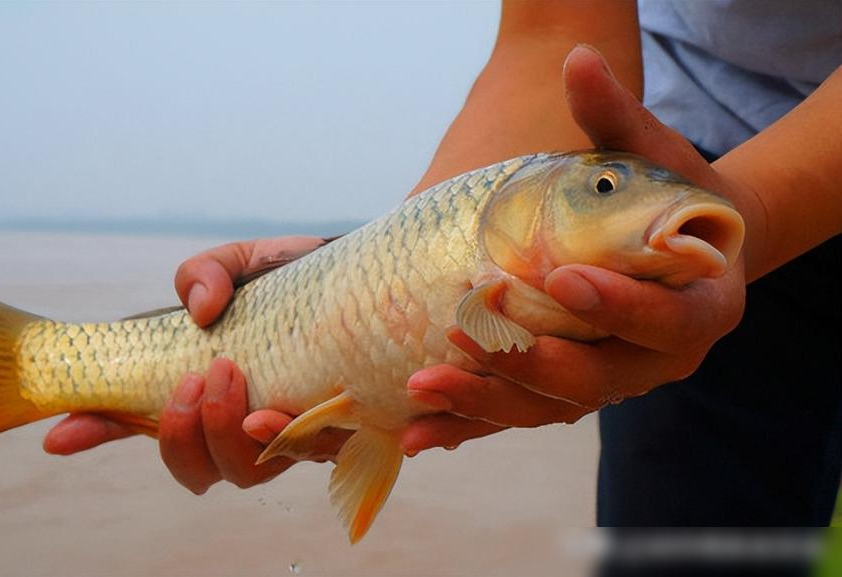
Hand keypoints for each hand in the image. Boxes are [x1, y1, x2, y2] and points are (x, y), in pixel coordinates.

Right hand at [43, 236, 345, 492]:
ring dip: (225, 433)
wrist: (375, 278)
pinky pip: (306, 456)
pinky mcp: (336, 430)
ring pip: (243, 471)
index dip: (98, 433)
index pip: (140, 422)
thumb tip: (200, 310)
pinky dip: (283, 438)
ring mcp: (285, 432)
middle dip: (179, 435)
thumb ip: (204, 273)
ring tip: (233, 376)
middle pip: (195, 468)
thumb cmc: (297, 277)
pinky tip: (278, 410)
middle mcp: (238, 420)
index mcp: (201, 386)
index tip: (61, 435)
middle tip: (194, 378)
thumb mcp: (240, 261)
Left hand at [401, 45, 750, 453]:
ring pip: (547, 409)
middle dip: (529, 363)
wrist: (675, 254)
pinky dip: (467, 426)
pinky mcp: (565, 394)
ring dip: (483, 403)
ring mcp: (607, 384)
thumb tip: (577, 58)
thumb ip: (615, 118)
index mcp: (698, 309)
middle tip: (469, 336)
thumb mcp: (653, 158)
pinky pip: (516, 417)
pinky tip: (416, 433)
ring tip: (421, 388)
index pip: (663, 320)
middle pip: (596, 381)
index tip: (563, 279)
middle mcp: (655, 362)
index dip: (618, 307)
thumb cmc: (667, 199)